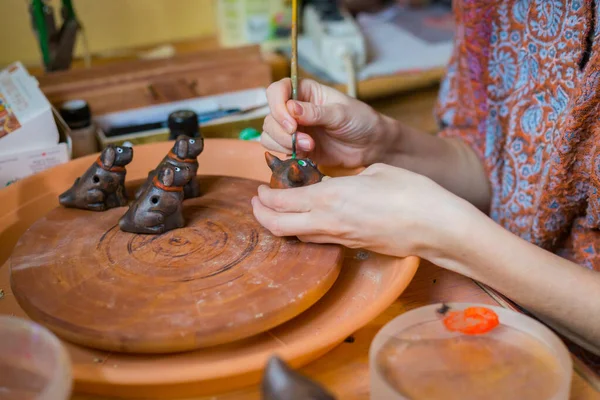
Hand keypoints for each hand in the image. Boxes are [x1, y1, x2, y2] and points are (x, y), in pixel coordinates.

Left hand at [251, 163, 470, 258]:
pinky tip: (309, 219)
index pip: (281, 201)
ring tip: (278, 211)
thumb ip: (348, 178)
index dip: (265, 197)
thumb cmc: (410, 193)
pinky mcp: (353, 246)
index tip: (259, 189)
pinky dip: (304, 230)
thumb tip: (339, 184)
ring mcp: (340, 238)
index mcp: (329, 197)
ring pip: (296, 236)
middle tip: (257, 203)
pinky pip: (318, 240)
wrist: (435, 226)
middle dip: (261, 215)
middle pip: (279, 226)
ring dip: (281, 224)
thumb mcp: (375, 171)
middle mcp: (328, 222)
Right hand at [261, 78, 390, 168]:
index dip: (277, 106)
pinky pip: (278, 150)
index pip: (277, 91)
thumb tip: (291, 108)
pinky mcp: (296, 147)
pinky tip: (306, 154)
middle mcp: (295, 109)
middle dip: (282, 131)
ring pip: (270, 135)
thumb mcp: (341, 113)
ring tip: (309, 147)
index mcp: (305, 91)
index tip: (291, 123)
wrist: (371, 145)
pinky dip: (286, 153)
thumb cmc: (360, 121)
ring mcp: (295, 129)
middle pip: (270, 116)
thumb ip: (316, 112)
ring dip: (284, 144)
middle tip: (304, 140)